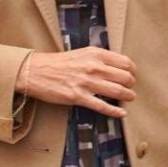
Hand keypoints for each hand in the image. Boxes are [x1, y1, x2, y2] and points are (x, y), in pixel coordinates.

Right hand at [19, 48, 136, 118]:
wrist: (35, 71)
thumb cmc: (59, 63)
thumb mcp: (82, 53)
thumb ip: (100, 58)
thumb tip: (118, 67)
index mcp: (95, 54)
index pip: (125, 62)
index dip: (132, 71)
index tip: (132, 75)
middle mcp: (93, 67)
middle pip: (124, 77)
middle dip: (131, 84)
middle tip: (131, 88)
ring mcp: (86, 83)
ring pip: (117, 91)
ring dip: (128, 96)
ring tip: (130, 98)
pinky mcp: (77, 97)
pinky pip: (102, 106)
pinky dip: (115, 111)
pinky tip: (122, 113)